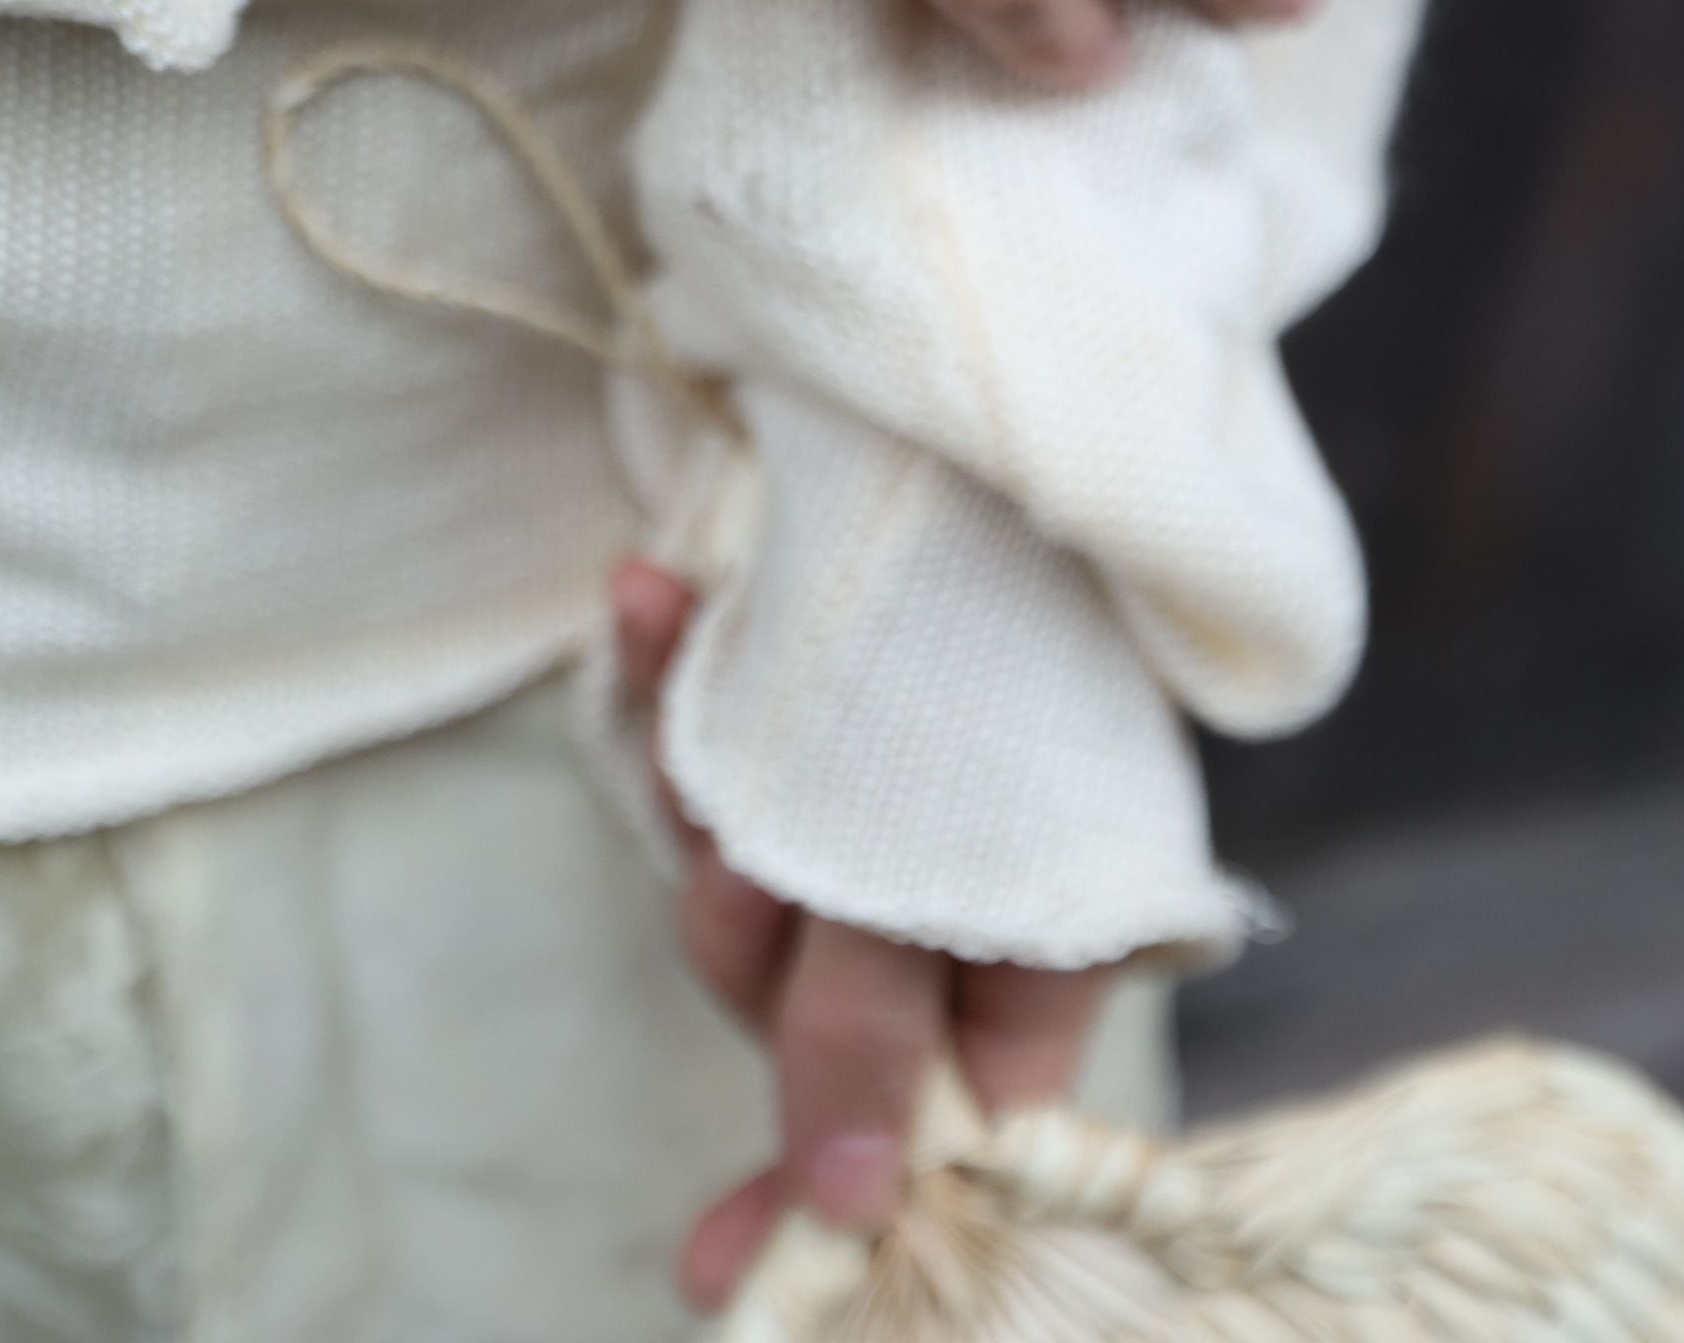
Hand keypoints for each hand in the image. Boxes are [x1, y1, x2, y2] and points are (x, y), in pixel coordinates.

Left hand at [609, 560, 1106, 1309]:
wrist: (998, 425)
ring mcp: (872, 793)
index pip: (936, 1122)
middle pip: (813, 998)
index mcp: (1035, 958)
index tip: (713, 1265)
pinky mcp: (802, 686)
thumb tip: (846, 1209)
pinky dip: (673, 669)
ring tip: (713, 735)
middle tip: (742, 877)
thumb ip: (880, 1020)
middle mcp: (953, 893)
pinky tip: (648, 594)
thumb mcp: (946, 861)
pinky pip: (715, 719)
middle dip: (753, 939)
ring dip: (707, 805)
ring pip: (747, 866)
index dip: (820, 1183)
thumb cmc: (1021, 634)